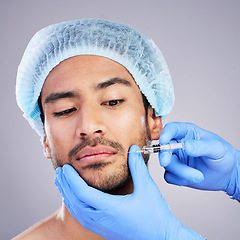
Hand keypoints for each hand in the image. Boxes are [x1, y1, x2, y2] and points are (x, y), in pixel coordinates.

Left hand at [55, 145, 204, 239]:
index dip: (71, 179)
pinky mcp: (104, 230)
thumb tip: (133, 149)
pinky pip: (83, 218)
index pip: (82, 192)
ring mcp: (101, 227)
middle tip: (59, 172)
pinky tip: (75, 200)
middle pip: (75, 202)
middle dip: (65, 186)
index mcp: (109, 208)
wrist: (161, 238)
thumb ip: (137, 167)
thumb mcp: (147, 188)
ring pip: (77, 211)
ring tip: (62, 184)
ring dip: (68, 196)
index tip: (65, 168)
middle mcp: (101, 219)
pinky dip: (75, 206)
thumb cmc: (155, 216)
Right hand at [159, 122, 239, 199]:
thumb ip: (202, 146)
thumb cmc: (223, 156)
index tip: (164, 141)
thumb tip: (186, 146)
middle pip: (164, 148)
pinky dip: (179, 179)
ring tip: (199, 176)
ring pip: (167, 164)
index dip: (165, 133)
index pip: (172, 129)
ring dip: (181, 172)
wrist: (226, 175)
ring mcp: (176, 158)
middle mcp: (178, 144)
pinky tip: (192, 179)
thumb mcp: (217, 149)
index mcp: (187, 133)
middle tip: (166, 162)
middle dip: (165, 156)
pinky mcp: (175, 172)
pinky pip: (169, 176)